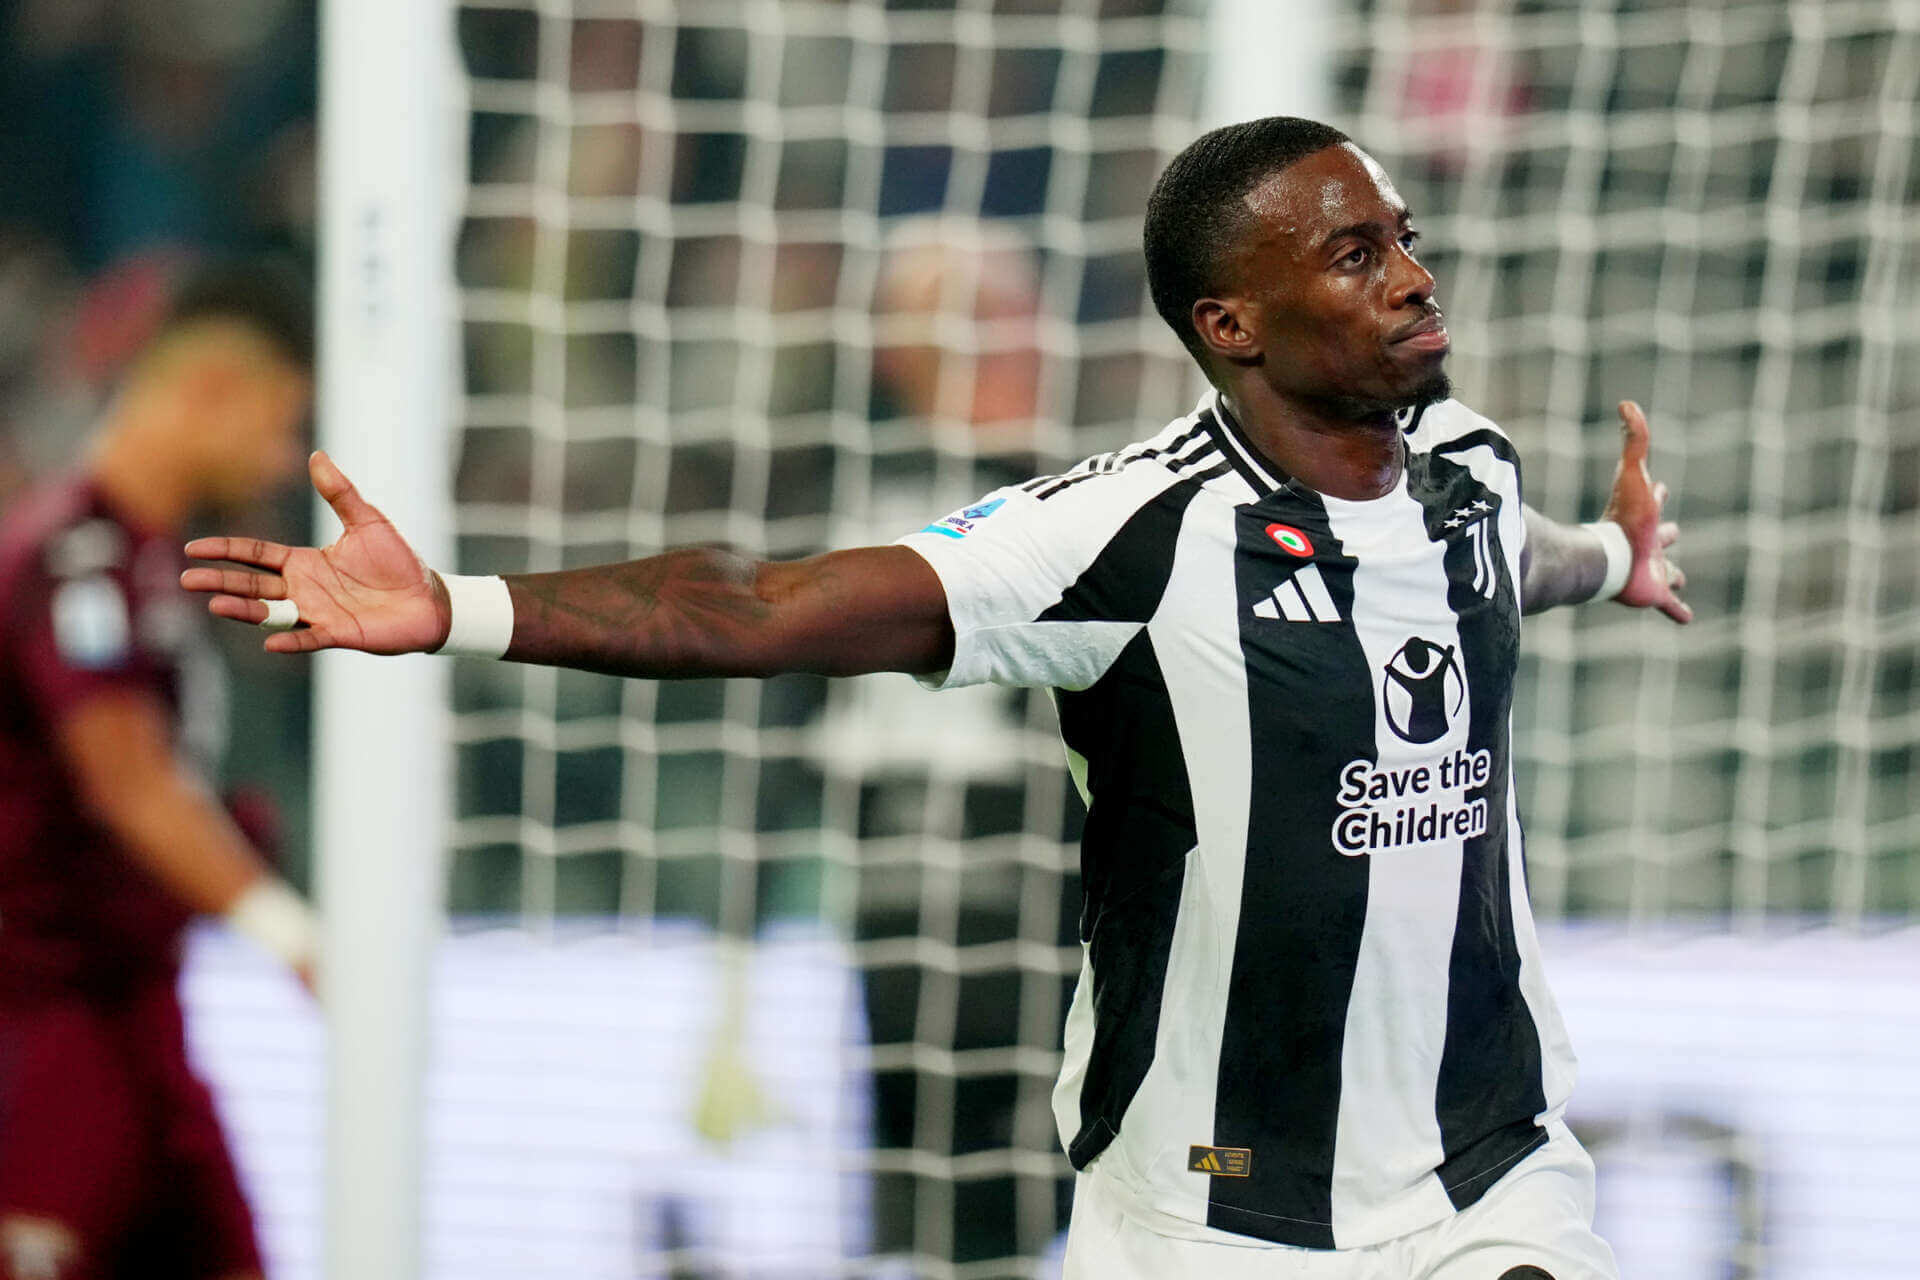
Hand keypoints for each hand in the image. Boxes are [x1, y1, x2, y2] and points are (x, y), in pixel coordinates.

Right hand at [181, 451, 451, 652]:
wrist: (429, 598)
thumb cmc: (398, 561)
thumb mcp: (367, 521)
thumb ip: (339, 493)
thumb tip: (317, 455)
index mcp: (305, 562)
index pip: (255, 555)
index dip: (225, 550)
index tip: (193, 548)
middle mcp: (305, 589)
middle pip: (252, 584)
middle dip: (221, 581)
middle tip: (187, 579)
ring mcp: (319, 613)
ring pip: (272, 612)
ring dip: (245, 609)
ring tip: (216, 605)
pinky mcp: (339, 634)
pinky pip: (309, 639)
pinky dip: (291, 640)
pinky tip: (270, 641)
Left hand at [1601, 400, 1691, 623]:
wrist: (1608, 561)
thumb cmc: (1623, 519)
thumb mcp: (1632, 474)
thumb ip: (1633, 440)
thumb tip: (1626, 403)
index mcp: (1643, 516)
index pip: (1651, 499)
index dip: (1655, 490)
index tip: (1658, 484)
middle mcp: (1648, 543)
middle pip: (1661, 536)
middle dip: (1667, 533)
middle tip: (1673, 531)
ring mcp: (1652, 568)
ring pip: (1665, 570)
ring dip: (1671, 574)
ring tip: (1676, 580)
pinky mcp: (1654, 592)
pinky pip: (1669, 604)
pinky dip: (1677, 610)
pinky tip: (1686, 618)